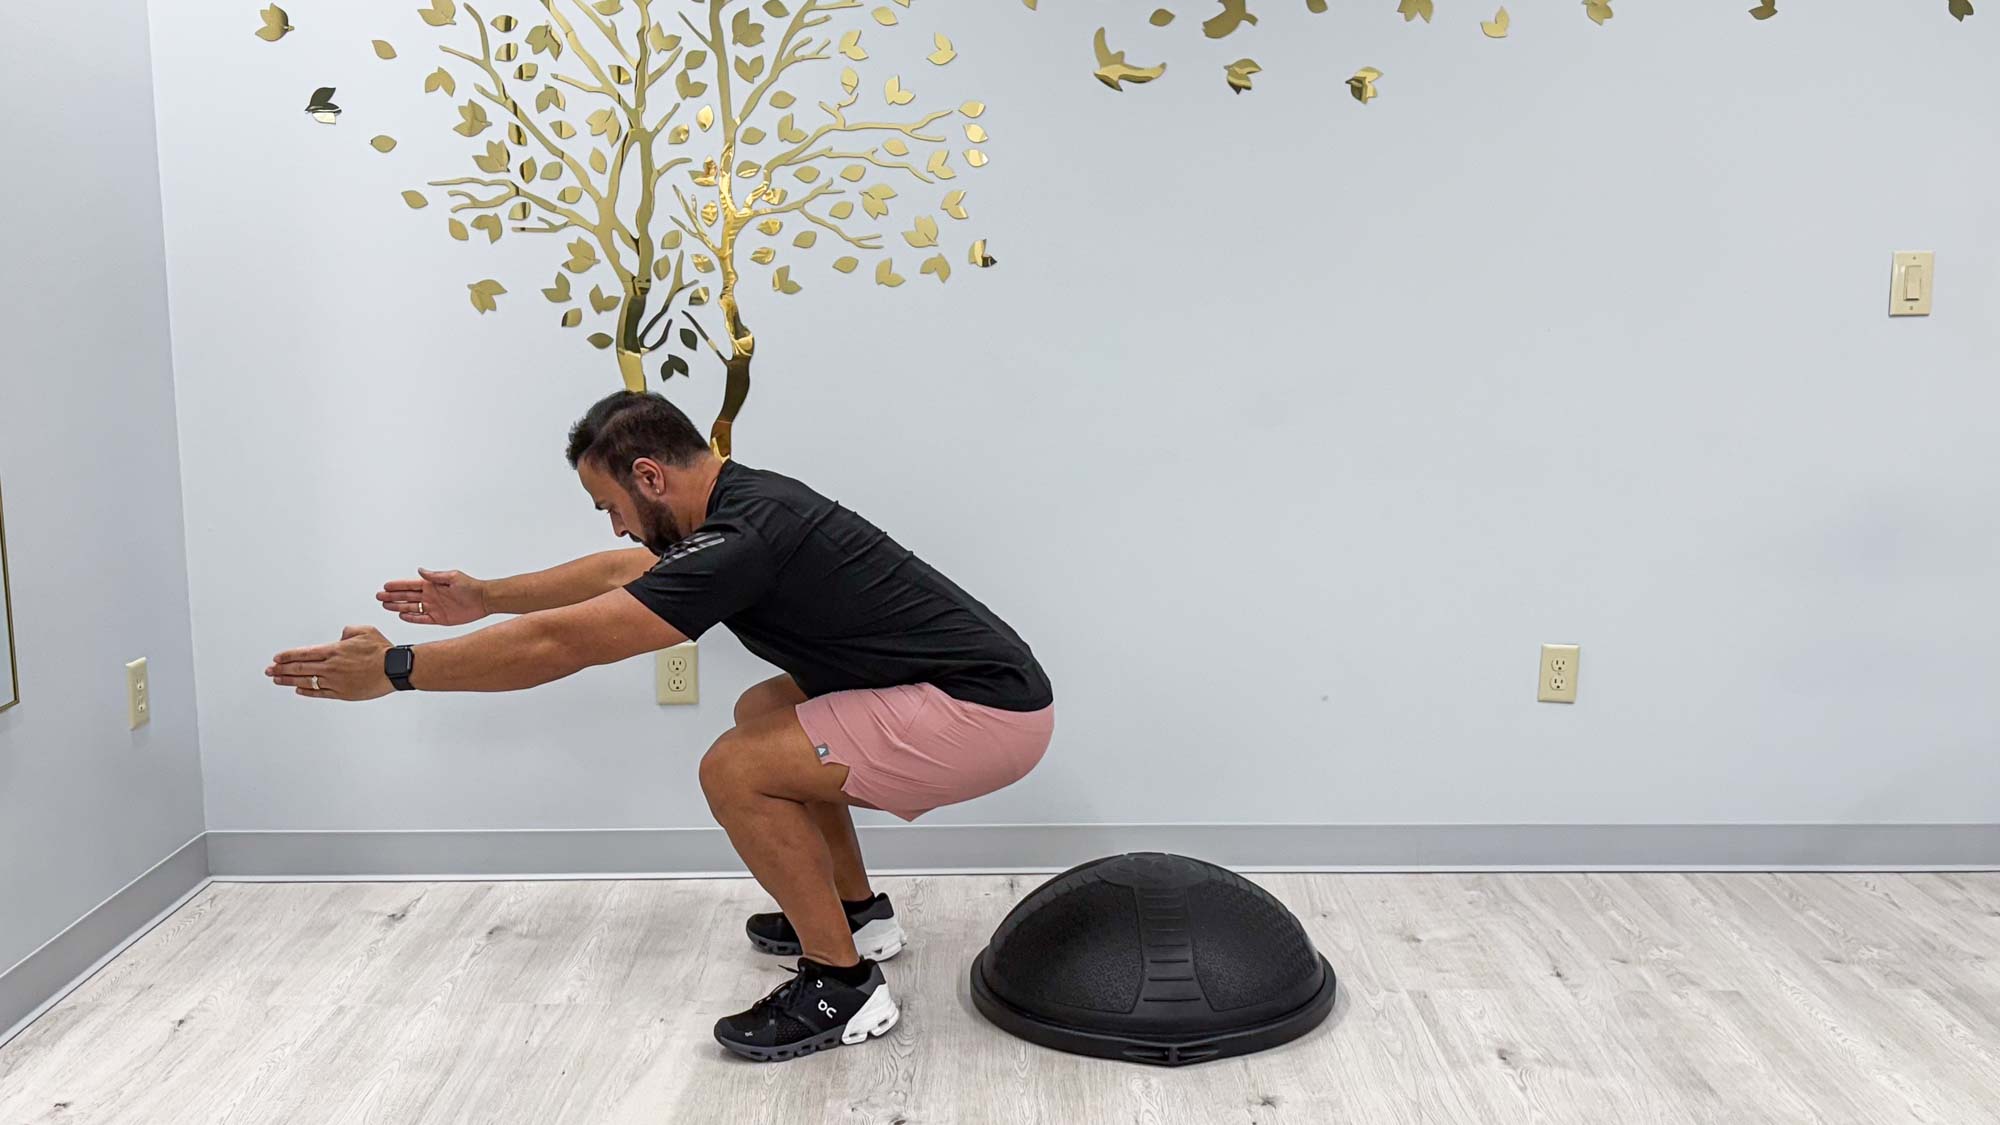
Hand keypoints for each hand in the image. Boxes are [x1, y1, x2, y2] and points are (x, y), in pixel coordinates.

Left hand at [266, 626, 395, 701]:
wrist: (394, 669)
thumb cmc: (382, 651)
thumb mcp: (364, 631)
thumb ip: (348, 631)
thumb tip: (340, 636)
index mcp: (334, 650)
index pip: (304, 653)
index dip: (288, 656)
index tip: (276, 658)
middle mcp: (331, 667)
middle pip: (300, 668)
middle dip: (281, 669)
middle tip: (269, 670)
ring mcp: (335, 681)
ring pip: (306, 681)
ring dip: (289, 680)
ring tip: (277, 680)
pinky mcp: (342, 693)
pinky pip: (319, 693)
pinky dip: (307, 691)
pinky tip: (298, 690)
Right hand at [378, 568, 488, 625]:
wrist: (483, 600)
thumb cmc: (471, 586)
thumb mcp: (452, 577)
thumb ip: (435, 576)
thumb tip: (420, 570)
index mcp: (432, 585)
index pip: (410, 585)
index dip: (397, 586)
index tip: (385, 586)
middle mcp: (430, 596)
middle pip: (406, 596)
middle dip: (392, 596)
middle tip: (379, 596)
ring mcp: (433, 607)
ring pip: (411, 607)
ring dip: (398, 607)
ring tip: (385, 606)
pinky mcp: (439, 618)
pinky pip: (421, 619)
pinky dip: (411, 618)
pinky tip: (401, 616)